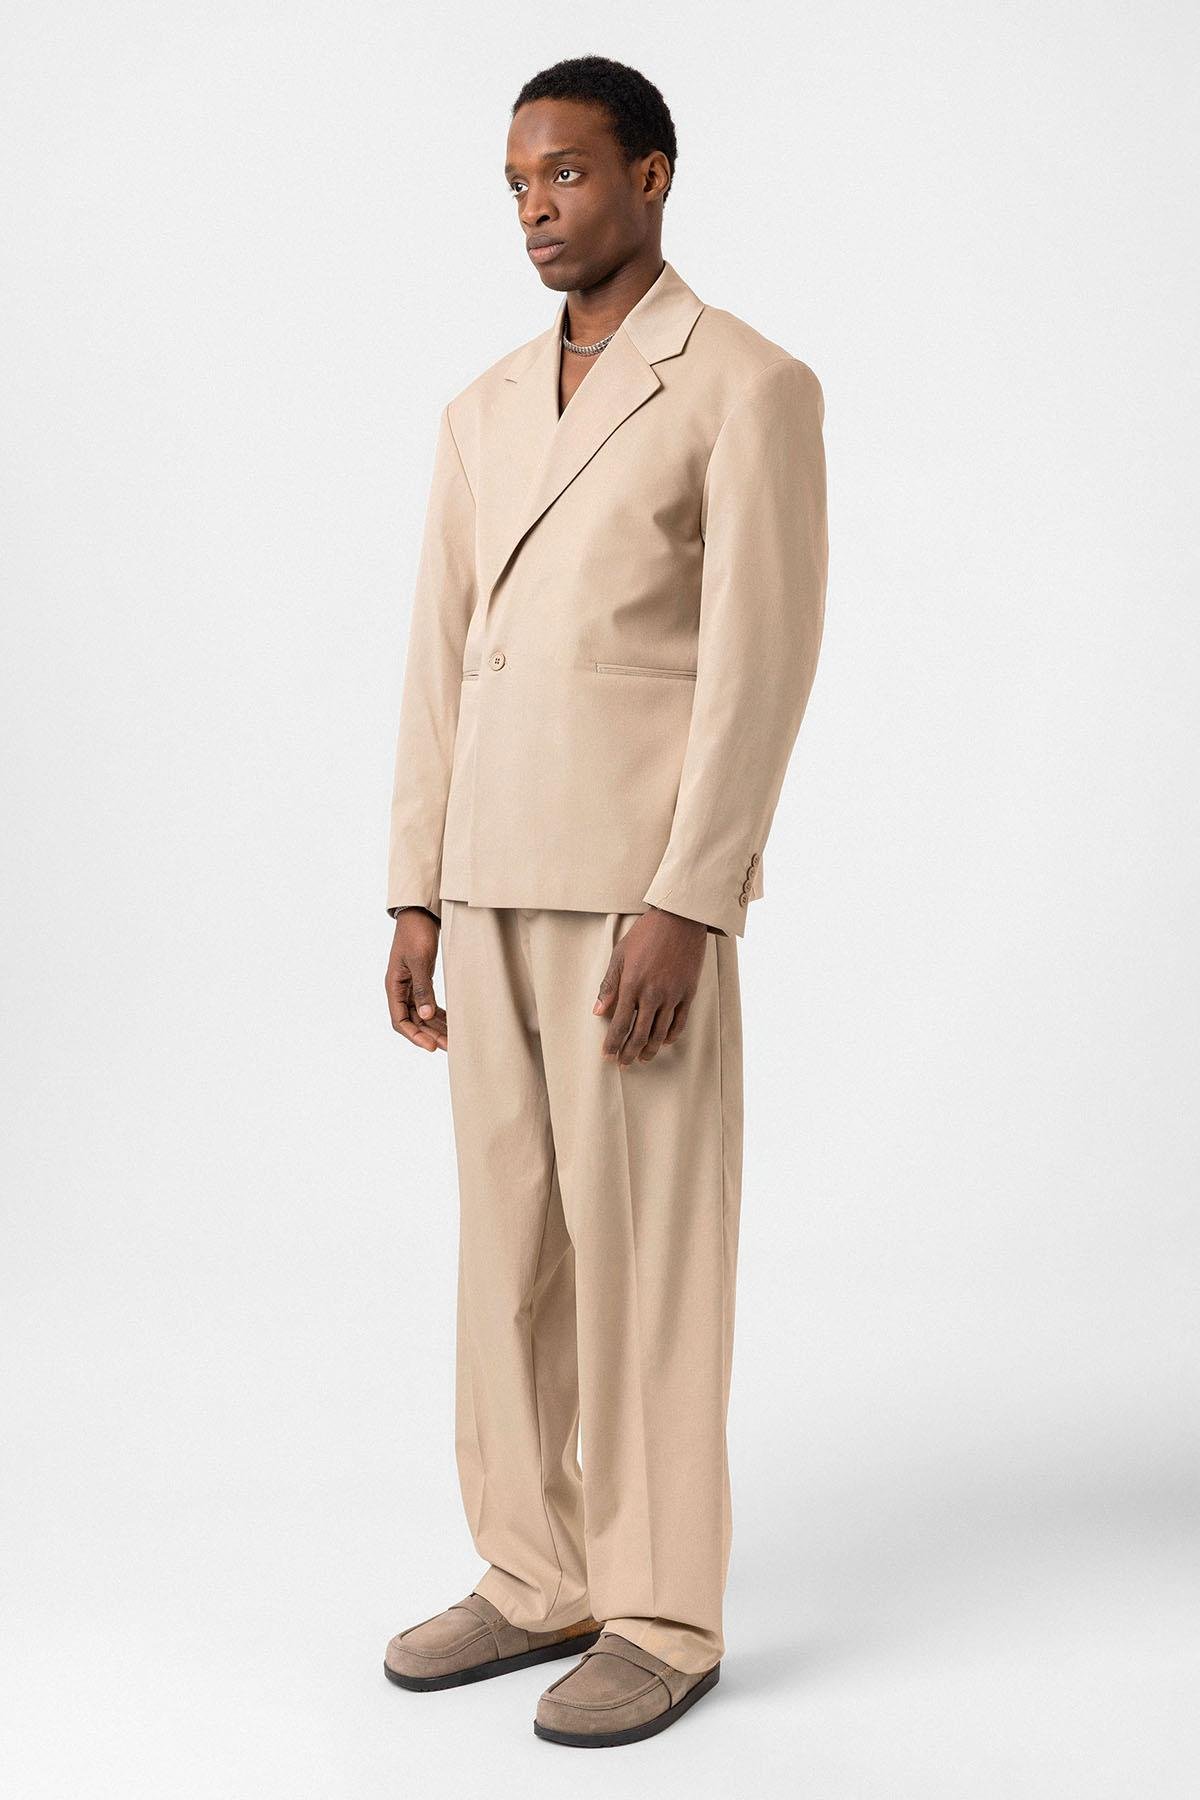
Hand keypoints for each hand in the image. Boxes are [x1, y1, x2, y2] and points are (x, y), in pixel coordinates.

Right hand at [385, 910, 447, 1050]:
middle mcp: (399, 989)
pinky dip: (438, 1015)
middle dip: (429, 1035)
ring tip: (452, 1039)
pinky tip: (450, 1023)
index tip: (430, 1046)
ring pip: (422, 1014)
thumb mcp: (419, 961)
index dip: (414, 1036)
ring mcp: (410, 986)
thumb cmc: (416, 934)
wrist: (420, 914)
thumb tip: (426, 1016)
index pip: (399, 1020)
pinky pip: (428, 1004)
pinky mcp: (421, 981)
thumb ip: (422, 989)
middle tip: (449, 1046)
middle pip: (413, 1021)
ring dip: (435, 1027)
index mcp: (393, 986)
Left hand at [592, 907, 707, 1064]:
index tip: (607, 1056)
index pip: (620, 1024)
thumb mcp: (620, 955)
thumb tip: (598, 1011)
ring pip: (659, 1033)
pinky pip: (679, 1022)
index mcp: (632, 984)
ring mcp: (672, 995)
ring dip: (649, 1050)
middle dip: (629, 1053)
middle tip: (623, 1064)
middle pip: (639, 1034)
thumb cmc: (646, 934)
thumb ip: (609, 985)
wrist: (680, 920)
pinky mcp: (687, 993)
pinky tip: (662, 1042)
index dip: (612, 1044)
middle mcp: (652, 994)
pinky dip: (670, 1036)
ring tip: (642, 1058)